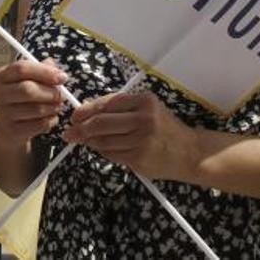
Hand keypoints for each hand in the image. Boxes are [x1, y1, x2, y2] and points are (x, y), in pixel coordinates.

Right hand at [0, 59, 66, 148]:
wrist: (7, 128)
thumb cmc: (20, 99)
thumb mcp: (25, 80)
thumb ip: (40, 70)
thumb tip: (56, 69)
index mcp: (0, 76)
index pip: (21, 68)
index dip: (44, 71)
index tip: (62, 77)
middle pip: (27, 89)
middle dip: (50, 92)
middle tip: (62, 95)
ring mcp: (3, 114)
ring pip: (37, 109)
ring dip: (53, 107)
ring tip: (56, 106)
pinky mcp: (12, 131)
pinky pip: (40, 124)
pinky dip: (51, 120)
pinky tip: (50, 118)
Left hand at [62, 90, 196, 180]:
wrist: (189, 152)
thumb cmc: (165, 129)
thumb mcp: (148, 109)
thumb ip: (121, 108)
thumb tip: (87, 111)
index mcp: (144, 101)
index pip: (107, 103)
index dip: (86, 110)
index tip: (74, 116)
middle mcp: (144, 118)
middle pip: (101, 122)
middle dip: (80, 128)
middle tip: (70, 132)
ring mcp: (141, 140)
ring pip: (103, 140)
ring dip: (89, 141)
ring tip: (83, 140)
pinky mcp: (138, 158)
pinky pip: (111, 154)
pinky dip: (102, 152)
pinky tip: (101, 149)